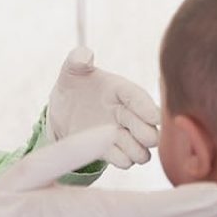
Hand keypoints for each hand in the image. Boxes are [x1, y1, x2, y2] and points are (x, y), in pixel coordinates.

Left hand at [46, 46, 159, 167]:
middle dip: (148, 135)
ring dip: (137, 152)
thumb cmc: (73, 85)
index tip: (155, 118)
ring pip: (141, 150)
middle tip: (145, 138)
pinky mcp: (110, 151)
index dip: (147, 108)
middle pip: (148, 129)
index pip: (139, 98)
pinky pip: (124, 161)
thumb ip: (76, 60)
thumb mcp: (70, 71)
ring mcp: (120, 134)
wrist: (62, 110)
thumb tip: (84, 55)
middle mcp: (126, 113)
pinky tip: (109, 153)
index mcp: (121, 90)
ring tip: (129, 151)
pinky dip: (121, 160)